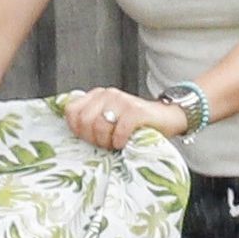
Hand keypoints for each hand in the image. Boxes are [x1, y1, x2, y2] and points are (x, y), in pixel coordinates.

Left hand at [65, 87, 189, 151]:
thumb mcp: (109, 119)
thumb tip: (73, 133)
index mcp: (96, 96)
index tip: (90, 138)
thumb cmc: (136, 123)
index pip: (71, 111)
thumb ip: (91, 121)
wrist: (167, 118)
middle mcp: (107, 94)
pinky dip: (120, 141)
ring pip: (99, 126)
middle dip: (93, 138)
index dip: (77, 130)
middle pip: (84, 121)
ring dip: (107, 142)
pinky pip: (119, 130)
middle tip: (106, 143)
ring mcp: (121, 100)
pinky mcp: (135, 110)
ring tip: (116, 143)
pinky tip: (125, 142)